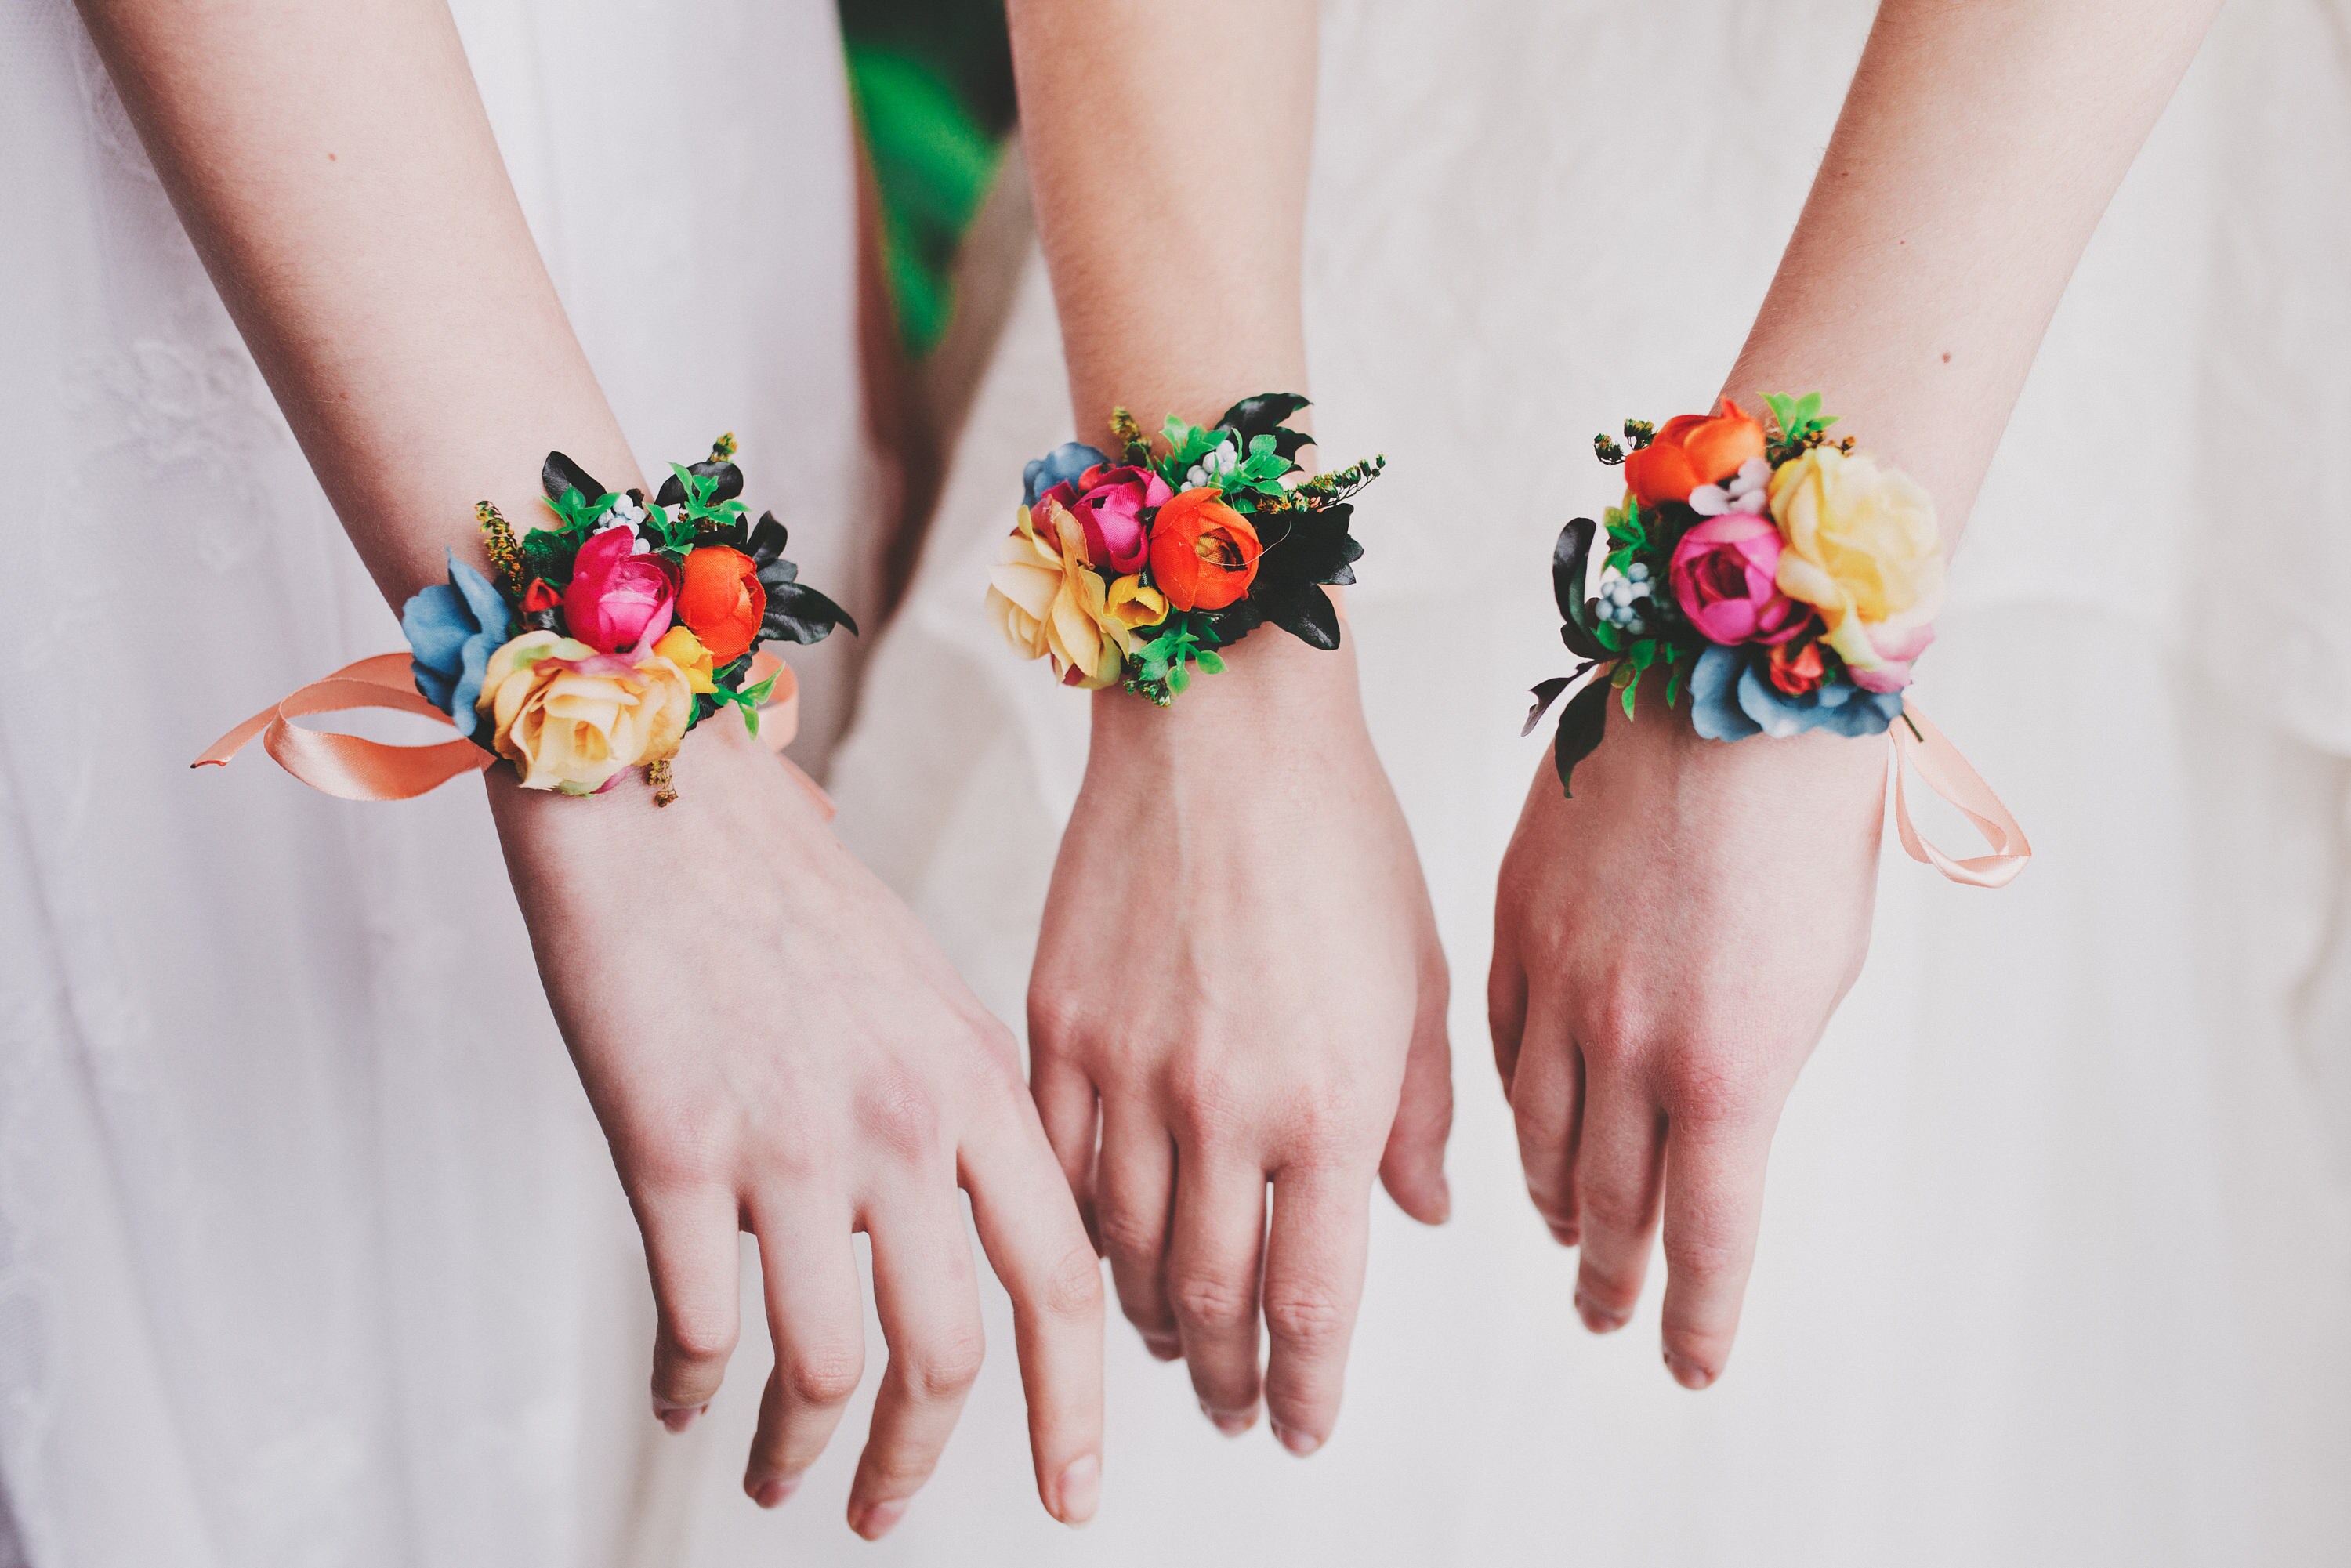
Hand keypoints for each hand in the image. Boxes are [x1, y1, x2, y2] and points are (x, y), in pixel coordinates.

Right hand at [488, 717, 1103, 1536]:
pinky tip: (683, 1400)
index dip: (1078, 1403)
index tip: (1072, 1491)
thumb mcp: (921, 983)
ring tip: (777, 1481)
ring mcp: (794, 1139)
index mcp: (979, 1079)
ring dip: (802, 1454)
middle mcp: (905, 1120)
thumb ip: (961, 1098)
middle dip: (925, 1463)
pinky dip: (691, 1386)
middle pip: (954, 1351)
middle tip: (891, 1517)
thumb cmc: (779, 882)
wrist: (655, 790)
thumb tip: (984, 1202)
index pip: (1065, 1277)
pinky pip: (698, 1323)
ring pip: (829, 1365)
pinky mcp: (677, 1148)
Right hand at [1027, 632, 1451, 1454]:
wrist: (1220, 723)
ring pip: (1124, 1250)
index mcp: (1328, 1103)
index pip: (1313, 1301)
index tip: (1303, 1428)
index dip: (1307, 1386)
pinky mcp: (1054, 1025)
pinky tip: (1098, 1253)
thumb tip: (1418, 1213)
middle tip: (1239, 1414)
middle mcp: (1222, 1105)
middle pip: (1213, 1298)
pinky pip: (1054, 1167)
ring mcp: (1125, 1069)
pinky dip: (1078, 1229)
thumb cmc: (1338, 834)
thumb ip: (1414, 1113)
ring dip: (1152, 1320)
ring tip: (1175, 1348)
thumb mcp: (1416, 980)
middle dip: (1230, 1379)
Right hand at [1488, 693, 1883, 1387]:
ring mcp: (1558, 986)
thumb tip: (1708, 1138)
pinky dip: (1516, 1107)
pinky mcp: (1513, 929)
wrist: (1726, 685)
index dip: (1695, 1313)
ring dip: (1558, 1201)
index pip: (1706, 1233)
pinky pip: (1499, 1050)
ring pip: (1540, 1135)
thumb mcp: (1814, 970)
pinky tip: (1529, 1131)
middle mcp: (1628, 1044)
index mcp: (1728, 1065)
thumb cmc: (1800, 820)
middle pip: (1611, 1201)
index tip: (1684, 1364)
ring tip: (1569, 1235)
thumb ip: (1751, 1067)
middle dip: (1615, 1274)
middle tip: (1609, 1315)